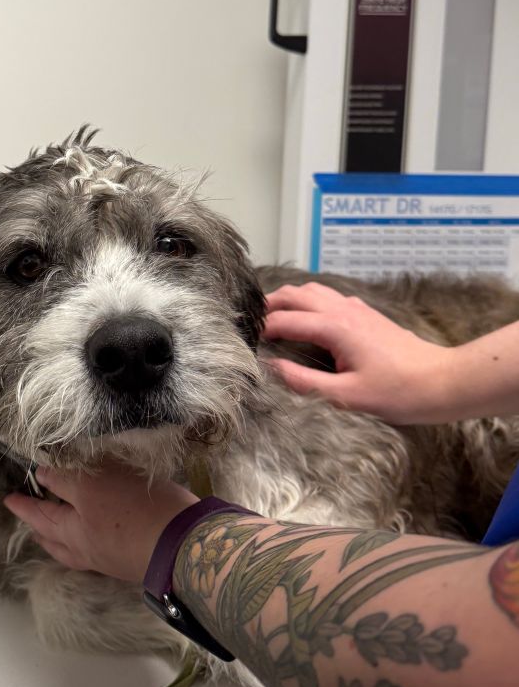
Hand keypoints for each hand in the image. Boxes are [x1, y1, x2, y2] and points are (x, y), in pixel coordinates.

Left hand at [3, 463, 197, 581]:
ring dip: (55, 541)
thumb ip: (67, 479)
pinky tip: (86, 542)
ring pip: (72, 550)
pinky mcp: (130, 560)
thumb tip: (43, 475)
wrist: (184, 546)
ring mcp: (108, 559)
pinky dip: (79, 548)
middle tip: (24, 518)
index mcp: (72, 529)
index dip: (25, 503)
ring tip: (47, 535)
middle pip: (53, 536)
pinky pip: (92, 555)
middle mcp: (86, 548)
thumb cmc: (137, 511)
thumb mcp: (97, 484)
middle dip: (37, 525)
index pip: (41, 512)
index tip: (9, 498)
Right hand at [263, 282, 452, 424]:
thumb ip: (304, 381)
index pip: (285, 321)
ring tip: (274, 318)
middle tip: (252, 324)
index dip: (261, 330)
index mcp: (335, 328)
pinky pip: (330, 297)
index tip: (244, 342)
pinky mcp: (367, 314)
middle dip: (269, 305)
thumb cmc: (398, 392)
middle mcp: (344, 311)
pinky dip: (310, 301)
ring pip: (313, 290)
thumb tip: (272, 368)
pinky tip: (309, 320)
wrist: (442, 381)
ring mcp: (357, 309)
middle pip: (295, 294)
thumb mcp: (346, 396)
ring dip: (290, 300)